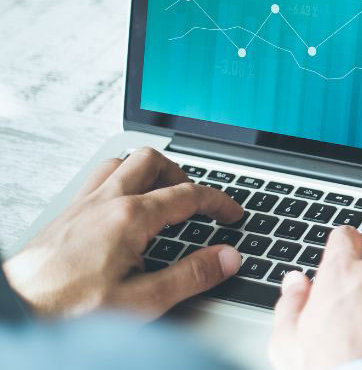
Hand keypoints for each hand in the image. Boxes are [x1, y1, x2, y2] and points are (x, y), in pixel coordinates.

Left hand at [2, 147, 243, 317]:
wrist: (16, 310)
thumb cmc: (68, 308)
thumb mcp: (142, 301)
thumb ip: (190, 276)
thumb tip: (227, 258)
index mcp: (130, 217)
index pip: (187, 195)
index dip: (218, 202)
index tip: (231, 213)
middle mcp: (105, 201)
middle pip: (152, 161)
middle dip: (181, 174)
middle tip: (195, 198)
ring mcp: (82, 204)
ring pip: (121, 163)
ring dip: (146, 172)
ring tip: (161, 193)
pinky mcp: (65, 215)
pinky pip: (97, 179)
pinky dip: (119, 182)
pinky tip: (121, 206)